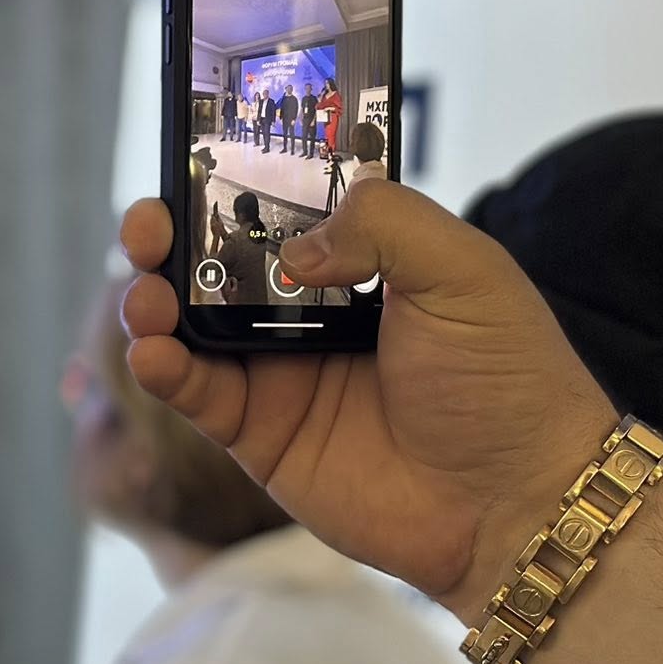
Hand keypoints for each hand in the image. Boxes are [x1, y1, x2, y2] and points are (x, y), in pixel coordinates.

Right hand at [119, 184, 616, 620]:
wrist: (515, 500)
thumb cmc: (506, 379)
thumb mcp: (463, 268)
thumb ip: (381, 222)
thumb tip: (291, 250)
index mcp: (357, 261)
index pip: (277, 206)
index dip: (230, 184)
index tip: (193, 164)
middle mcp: (306, 311)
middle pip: (215, 261)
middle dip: (170, 236)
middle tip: (151, 226)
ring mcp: (278, 372)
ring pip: (188, 324)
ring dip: (151, 300)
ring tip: (147, 295)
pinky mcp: (259, 434)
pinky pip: (194, 392)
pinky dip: (162, 367)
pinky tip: (156, 352)